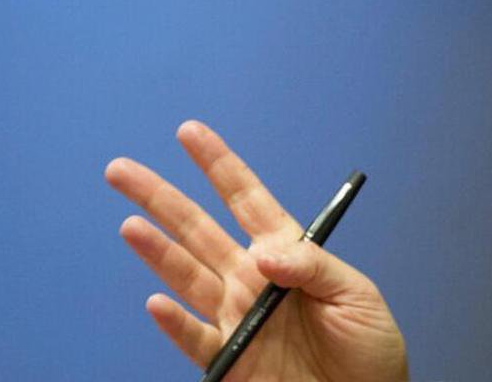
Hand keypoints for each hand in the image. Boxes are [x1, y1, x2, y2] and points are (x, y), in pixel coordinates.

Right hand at [105, 121, 407, 381]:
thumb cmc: (369, 348)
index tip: (190, 132)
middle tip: (122, 169)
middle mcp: (252, 280)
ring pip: (186, 276)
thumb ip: (312, 268)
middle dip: (161, 199)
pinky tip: (156, 302)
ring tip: (130, 224)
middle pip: (199, 230)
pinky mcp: (230, 361)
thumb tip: (263, 253)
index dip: (218, 165)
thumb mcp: (356, 295)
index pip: (246, 200)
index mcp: (287, 254)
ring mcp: (237, 319)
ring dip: (157, 252)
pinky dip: (174, 323)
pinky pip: (195, 339)